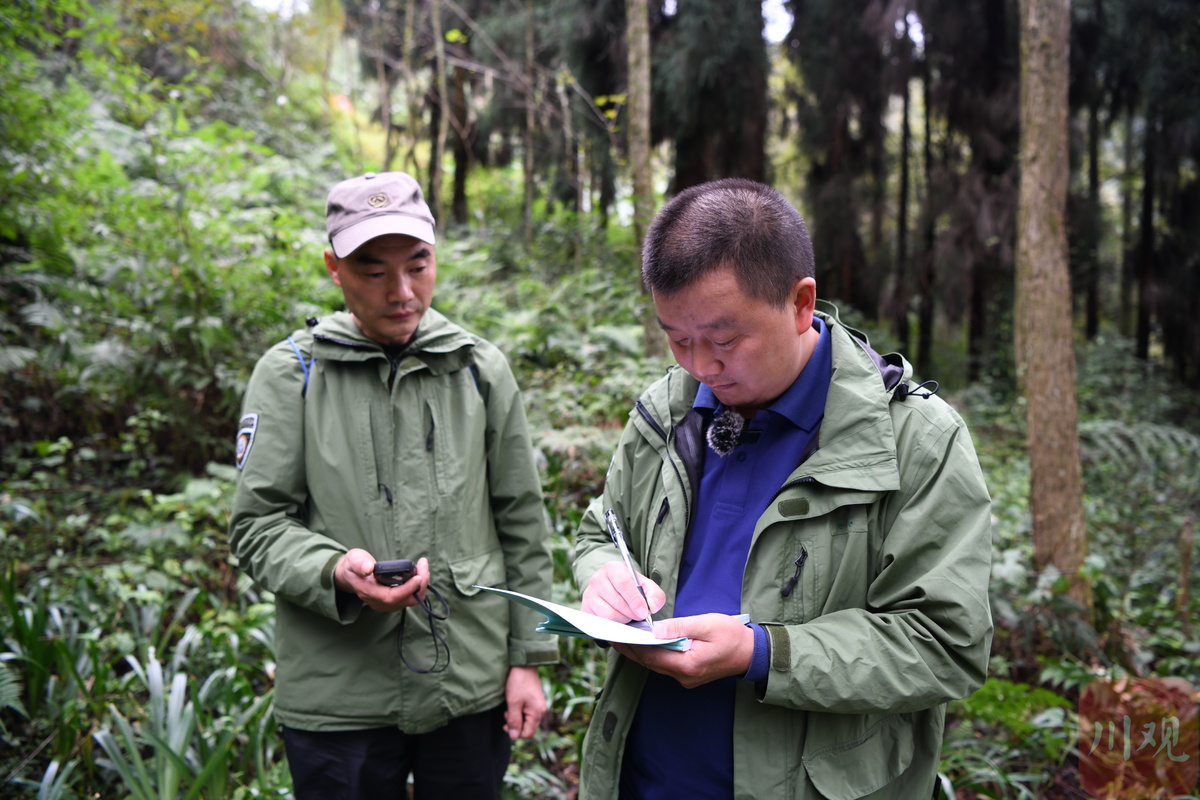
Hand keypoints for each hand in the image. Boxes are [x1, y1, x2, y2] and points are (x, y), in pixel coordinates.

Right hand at [334, 549, 429, 612]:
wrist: (350, 575)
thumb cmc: (353, 566)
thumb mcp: (353, 560)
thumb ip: (359, 564)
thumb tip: (368, 568)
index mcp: (369, 592)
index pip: (392, 597)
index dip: (408, 589)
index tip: (419, 576)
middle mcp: (379, 602)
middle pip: (406, 600)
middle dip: (420, 585)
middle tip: (423, 565)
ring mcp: (386, 603)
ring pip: (411, 600)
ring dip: (421, 585)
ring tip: (422, 567)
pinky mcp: (392, 601)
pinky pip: (409, 598)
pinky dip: (417, 587)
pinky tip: (418, 573)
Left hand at [503, 666, 545, 738]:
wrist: (524, 664)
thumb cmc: (518, 682)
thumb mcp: (513, 703)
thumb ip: (514, 721)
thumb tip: (514, 736)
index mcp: (537, 712)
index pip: (528, 734)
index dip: (515, 733)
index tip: (505, 724)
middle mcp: (541, 710)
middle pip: (528, 727)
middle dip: (515, 724)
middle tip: (506, 714)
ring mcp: (539, 705)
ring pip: (527, 720)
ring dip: (516, 718)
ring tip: (509, 708)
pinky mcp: (535, 700)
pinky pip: (528, 712)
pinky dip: (519, 711)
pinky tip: (514, 704)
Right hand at [580, 561, 665, 623]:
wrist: (613, 591)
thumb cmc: (631, 588)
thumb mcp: (646, 587)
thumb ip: (655, 595)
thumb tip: (652, 606)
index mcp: (612, 568)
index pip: (623, 583)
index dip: (635, 600)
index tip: (644, 612)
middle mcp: (597, 579)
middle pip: (617, 601)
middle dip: (632, 612)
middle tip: (639, 615)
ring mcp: (588, 595)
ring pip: (609, 614)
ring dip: (624, 619)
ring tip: (629, 615)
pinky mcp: (585, 610)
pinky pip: (602, 623)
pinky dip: (614, 625)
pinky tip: (619, 619)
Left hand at [611, 613, 754, 688]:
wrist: (752, 653)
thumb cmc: (732, 636)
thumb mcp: (706, 624)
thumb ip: (679, 627)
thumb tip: (655, 630)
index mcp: (688, 664)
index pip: (652, 657)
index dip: (632, 647)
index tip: (616, 636)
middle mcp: (684, 676)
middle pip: (650, 663)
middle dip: (632, 650)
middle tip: (613, 636)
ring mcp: (686, 678)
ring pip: (656, 665)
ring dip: (641, 653)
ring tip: (624, 638)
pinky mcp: (689, 675)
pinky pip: (665, 665)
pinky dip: (653, 655)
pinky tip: (645, 644)